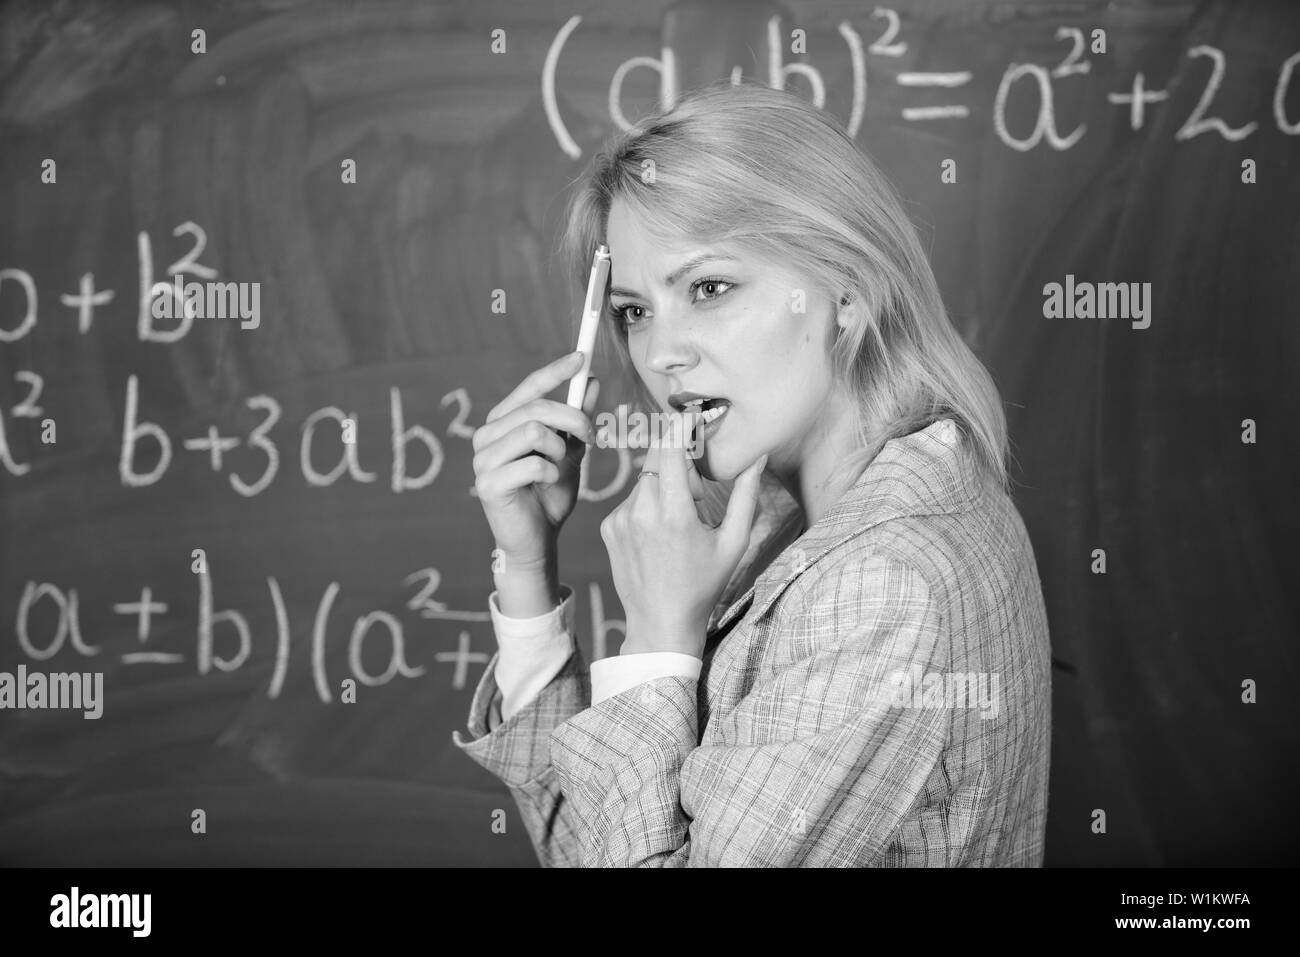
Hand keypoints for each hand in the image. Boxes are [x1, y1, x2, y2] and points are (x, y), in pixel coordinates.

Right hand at [472, 351, 599, 568]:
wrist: (538, 540)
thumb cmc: (550, 495)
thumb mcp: (570, 452)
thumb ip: (577, 419)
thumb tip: (591, 380)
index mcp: (503, 423)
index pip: (528, 388)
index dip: (554, 371)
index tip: (581, 358)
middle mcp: (487, 436)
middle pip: (535, 407)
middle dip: (572, 418)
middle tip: (590, 436)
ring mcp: (483, 460)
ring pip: (532, 430)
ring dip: (559, 449)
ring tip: (561, 467)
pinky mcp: (487, 484)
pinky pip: (531, 463)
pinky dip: (551, 473)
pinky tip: (548, 484)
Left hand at [600, 411, 766, 657]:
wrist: (660, 623)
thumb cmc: (703, 585)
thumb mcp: (733, 543)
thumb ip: (746, 495)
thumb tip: (759, 457)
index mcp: (674, 513)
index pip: (671, 447)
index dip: (680, 424)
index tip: (689, 413)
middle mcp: (641, 511)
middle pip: (658, 458)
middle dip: (678, 462)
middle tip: (696, 496)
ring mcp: (620, 519)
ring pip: (645, 478)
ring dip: (664, 485)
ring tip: (678, 524)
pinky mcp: (608, 527)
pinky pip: (631, 499)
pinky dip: (647, 504)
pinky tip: (658, 535)